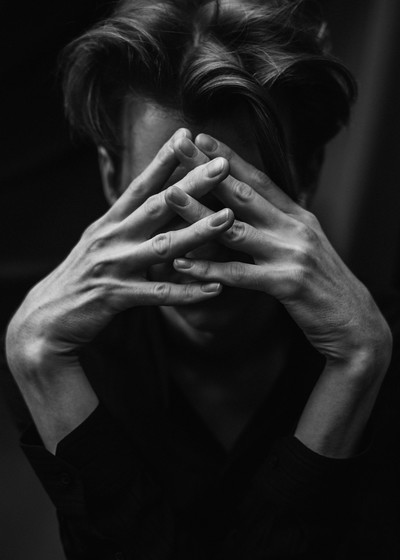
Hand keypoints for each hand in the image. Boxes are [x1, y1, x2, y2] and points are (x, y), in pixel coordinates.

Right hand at [6, 129, 234, 363]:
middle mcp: (112, 238)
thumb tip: (145, 200)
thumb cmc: (82, 276)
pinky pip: (159, 294)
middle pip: (157, 206)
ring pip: (162, 246)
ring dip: (197, 231)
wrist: (48, 315)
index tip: (187, 135)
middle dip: (191, 184)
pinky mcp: (117, 296)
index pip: (140, 185)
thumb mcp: (99, 240)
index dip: (163, 160)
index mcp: (110, 222)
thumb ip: (123, 221)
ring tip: (228, 218)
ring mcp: (115, 266)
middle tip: (223, 166)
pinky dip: (188, 292)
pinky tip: (216, 287)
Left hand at [166, 133, 391, 366]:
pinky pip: (240, 274)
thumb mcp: (305, 245)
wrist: (355, 322)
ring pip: (236, 229)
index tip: (200, 136)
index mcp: (298, 216)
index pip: (259, 179)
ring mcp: (292, 254)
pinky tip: (181, 264)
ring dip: (200, 212)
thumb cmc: (323, 285)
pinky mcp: (287, 283)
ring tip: (170, 196)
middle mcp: (295, 227)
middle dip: (208, 168)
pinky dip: (209, 269)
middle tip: (179, 145)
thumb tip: (251, 210)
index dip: (228, 156)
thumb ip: (280, 225)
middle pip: (243, 193)